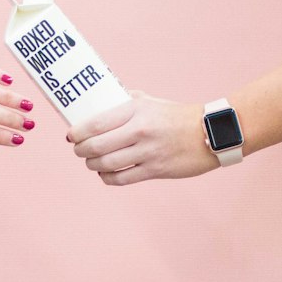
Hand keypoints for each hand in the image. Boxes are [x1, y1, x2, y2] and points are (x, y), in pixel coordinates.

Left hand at [68, 91, 220, 185]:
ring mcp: (147, 152)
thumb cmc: (177, 116)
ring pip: (106, 165)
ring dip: (92, 165)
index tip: (71, 136)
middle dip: (81, 151)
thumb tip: (100, 107)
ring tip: (91, 162)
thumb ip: (125, 103)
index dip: (77, 133)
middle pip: (96, 147)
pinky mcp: (155, 170)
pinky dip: (107, 178)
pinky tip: (105, 174)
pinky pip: (122, 179)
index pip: (95, 123)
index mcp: (135, 109)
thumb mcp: (151, 101)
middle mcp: (139, 130)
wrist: (210, 132)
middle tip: (79, 150)